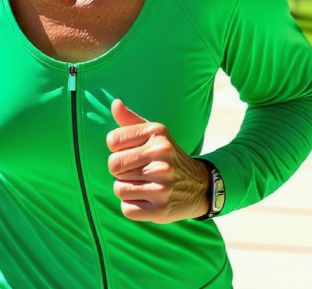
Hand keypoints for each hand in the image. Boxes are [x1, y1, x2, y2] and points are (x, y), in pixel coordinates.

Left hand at [106, 99, 209, 223]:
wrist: (199, 185)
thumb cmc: (166, 156)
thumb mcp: (154, 134)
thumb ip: (130, 120)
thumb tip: (115, 103)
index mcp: (157, 134)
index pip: (113, 141)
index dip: (117, 149)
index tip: (131, 152)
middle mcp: (161, 157)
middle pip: (113, 165)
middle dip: (120, 170)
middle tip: (137, 171)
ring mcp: (162, 185)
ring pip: (118, 188)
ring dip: (126, 188)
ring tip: (143, 184)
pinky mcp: (160, 209)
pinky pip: (126, 208)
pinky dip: (132, 206)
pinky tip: (147, 199)